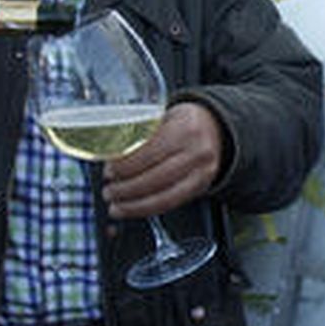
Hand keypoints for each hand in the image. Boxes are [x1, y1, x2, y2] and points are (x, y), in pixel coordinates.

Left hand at [102, 102, 223, 218]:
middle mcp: (196, 152)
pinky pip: (172, 203)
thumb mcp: (163, 116)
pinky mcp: (201, 187)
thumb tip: (107, 153)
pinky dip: (149, 209)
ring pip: (164, 196)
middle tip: (108, 191)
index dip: (126, 165)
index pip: (150, 152)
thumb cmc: (183, 122)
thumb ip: (139, 133)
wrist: (216, 129)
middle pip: (156, 177)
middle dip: (127, 188)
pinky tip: (133, 209)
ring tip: (116, 206)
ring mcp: (201, 172)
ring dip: (135, 205)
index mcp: (184, 129)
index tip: (108, 170)